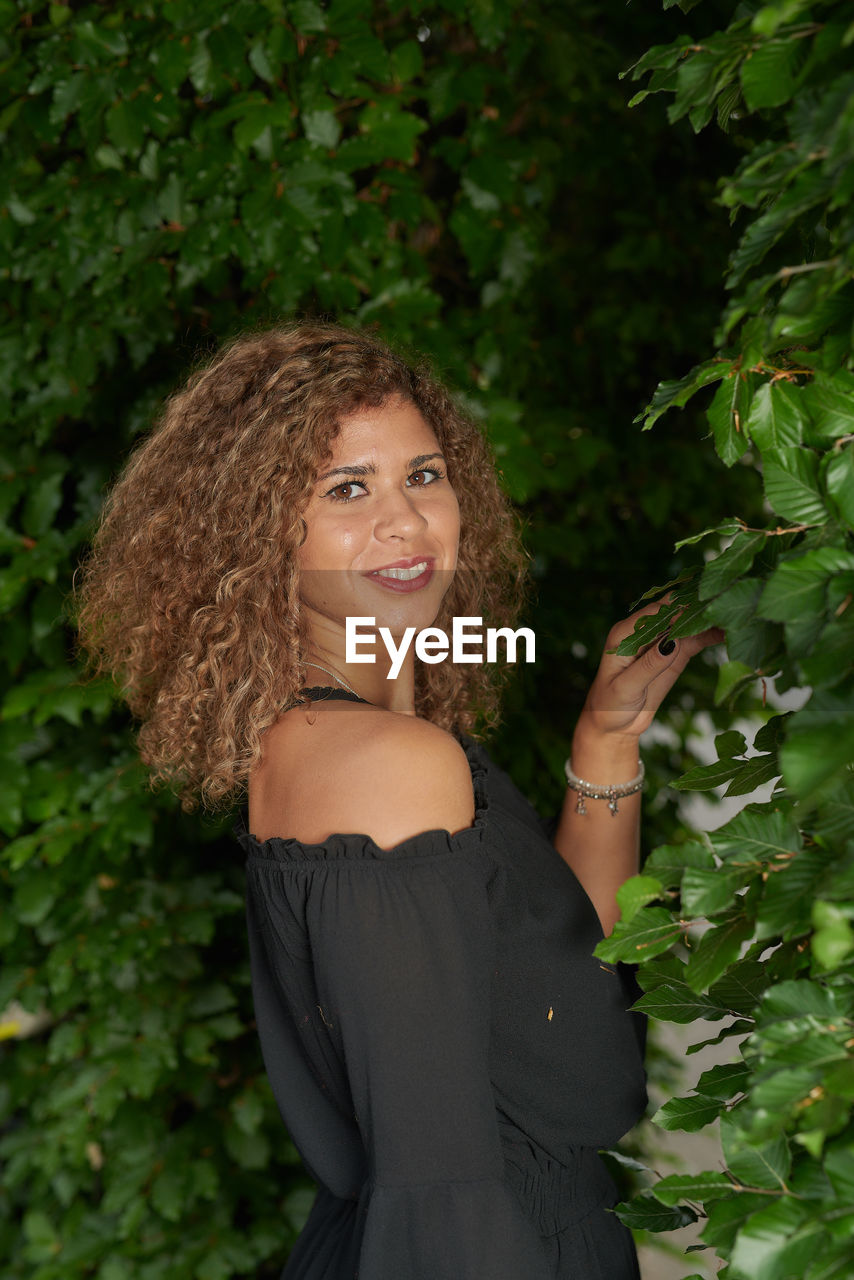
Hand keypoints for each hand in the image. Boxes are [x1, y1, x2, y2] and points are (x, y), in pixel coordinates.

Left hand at [577, 596, 723, 740]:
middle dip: (696, 606)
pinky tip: (729, 632)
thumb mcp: (626, 687)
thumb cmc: (610, 705)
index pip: (653, 613)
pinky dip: (710, 635)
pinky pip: (695, 640)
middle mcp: (644, 632)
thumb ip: (648, 666)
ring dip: (708, 619)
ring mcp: (661, 642)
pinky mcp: (675, 654)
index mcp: (624, 635)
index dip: (677, 606)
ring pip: (687, 624)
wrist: (615, 724)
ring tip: (733, 616)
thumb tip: (671, 642)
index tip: (699, 604)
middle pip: (674, 612)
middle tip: (723, 603)